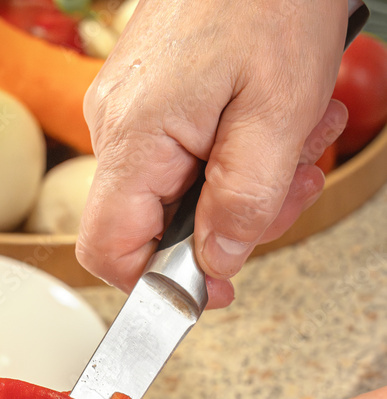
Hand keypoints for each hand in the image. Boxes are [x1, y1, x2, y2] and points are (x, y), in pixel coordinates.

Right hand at [76, 0, 348, 298]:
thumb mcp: (278, 114)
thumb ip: (244, 203)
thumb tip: (217, 263)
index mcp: (135, 137)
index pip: (109, 250)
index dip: (156, 286)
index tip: (208, 293)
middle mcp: (117, 127)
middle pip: (153, 227)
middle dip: (229, 226)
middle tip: (288, 194)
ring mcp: (131, 111)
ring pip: (177, 193)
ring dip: (244, 187)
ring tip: (295, 146)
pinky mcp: (150, 99)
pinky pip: (184, 156)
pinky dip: (233, 155)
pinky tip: (272, 126)